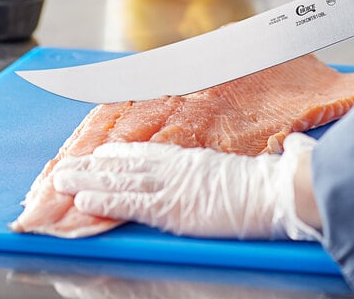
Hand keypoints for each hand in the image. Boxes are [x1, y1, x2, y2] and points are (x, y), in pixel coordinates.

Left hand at [53, 134, 320, 240]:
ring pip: (121, 178)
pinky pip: (130, 201)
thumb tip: (293, 145)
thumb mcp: (266, 164)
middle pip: (129, 162)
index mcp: (199, 158)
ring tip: (60, 180)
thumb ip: (270, 152)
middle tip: (67, 164)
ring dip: (88, 179)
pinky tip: (84, 200)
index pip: (153, 152)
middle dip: (95, 164)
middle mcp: (181, 166)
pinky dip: (105, 199)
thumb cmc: (277, 180)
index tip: (104, 152)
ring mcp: (174, 185)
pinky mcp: (171, 207)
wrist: (280, 190)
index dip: (124, 153)